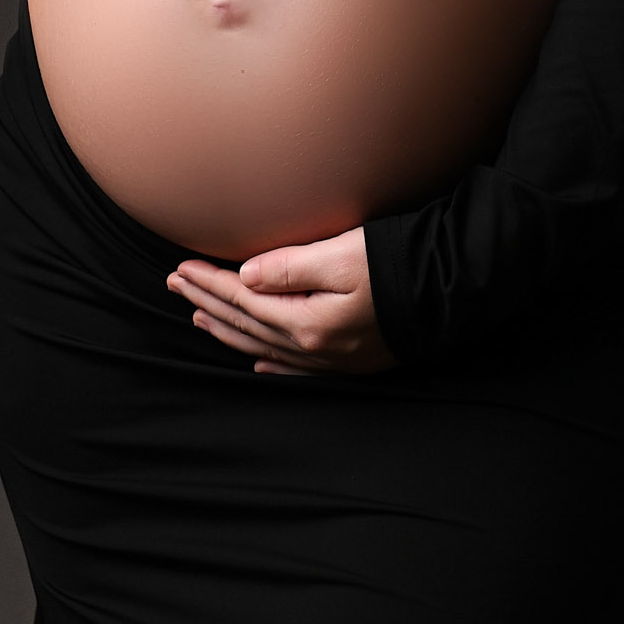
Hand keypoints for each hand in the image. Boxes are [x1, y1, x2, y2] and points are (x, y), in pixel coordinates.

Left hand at [168, 228, 395, 376]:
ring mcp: (330, 359)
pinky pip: (295, 368)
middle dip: (207, 303)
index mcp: (306, 321)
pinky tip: (256, 361)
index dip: (209, 282)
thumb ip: (290, 267)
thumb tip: (246, 276)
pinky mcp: (348, 360)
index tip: (180, 267)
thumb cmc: (397, 265)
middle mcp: (313, 348)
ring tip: (199, 317)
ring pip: (263, 345)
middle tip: (175, 285)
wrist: (448, 292)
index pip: (244, 299)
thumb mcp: (343, 255)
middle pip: (246, 324)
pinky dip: (268, 362)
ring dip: (228, 329)